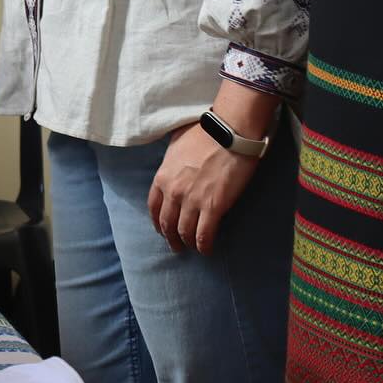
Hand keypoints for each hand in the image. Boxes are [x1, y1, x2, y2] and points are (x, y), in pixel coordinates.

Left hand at [147, 119, 258, 254]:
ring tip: (193, 247)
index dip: (157, 221)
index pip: (153, 207)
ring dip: (187, 243)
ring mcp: (192, 201)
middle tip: (176, 246)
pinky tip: (207, 249)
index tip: (162, 228)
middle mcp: (173, 192)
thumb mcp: (176, 145)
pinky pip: (204, 235)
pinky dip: (204, 245)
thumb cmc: (205, 133)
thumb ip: (171, 161)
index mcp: (163, 176)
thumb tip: (173, 166)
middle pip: (167, 223)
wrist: (229, 133)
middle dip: (171, 238)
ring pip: (184, 232)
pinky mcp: (213, 208)